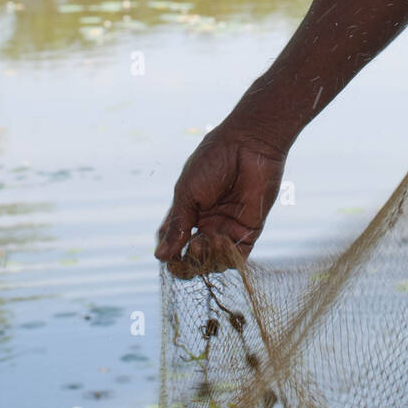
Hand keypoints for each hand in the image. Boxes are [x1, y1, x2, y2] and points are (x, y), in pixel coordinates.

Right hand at [155, 124, 286, 276]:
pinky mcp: (248, 231)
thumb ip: (177, 225)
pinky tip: (219, 241)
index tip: (165, 256)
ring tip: (201, 243)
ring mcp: (228, 228)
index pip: (174, 242)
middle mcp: (207, 223)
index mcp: (189, 212)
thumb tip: (160, 257)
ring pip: (214, 261)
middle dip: (188, 261)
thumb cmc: (212, 163)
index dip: (169, 253)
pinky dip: (226, 258)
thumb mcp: (187, 193)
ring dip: (205, 259)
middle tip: (187, 252)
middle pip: (193, 257)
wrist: (247, 146)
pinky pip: (237, 257)